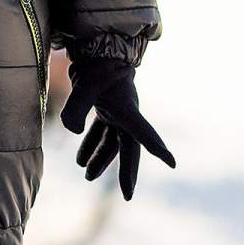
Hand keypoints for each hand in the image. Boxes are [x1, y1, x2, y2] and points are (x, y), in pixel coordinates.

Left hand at [59, 53, 174, 200]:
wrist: (98, 48)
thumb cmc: (96, 67)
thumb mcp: (85, 86)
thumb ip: (76, 107)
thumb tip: (71, 130)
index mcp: (127, 109)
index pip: (143, 132)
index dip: (156, 147)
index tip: (172, 163)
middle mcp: (126, 114)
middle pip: (129, 148)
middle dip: (127, 172)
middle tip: (128, 196)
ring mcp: (117, 112)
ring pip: (112, 142)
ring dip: (100, 158)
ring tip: (86, 175)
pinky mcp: (107, 109)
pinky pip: (101, 133)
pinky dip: (91, 145)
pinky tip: (80, 159)